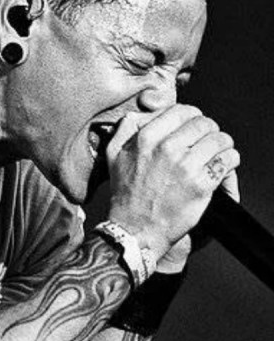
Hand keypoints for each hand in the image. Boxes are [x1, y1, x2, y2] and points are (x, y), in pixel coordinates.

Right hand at [105, 105, 239, 262]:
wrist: (134, 229)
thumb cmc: (126, 194)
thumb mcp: (113, 155)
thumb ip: (125, 128)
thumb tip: (142, 112)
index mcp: (146, 138)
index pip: (183, 111)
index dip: (191, 117)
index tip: (192, 127)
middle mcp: (166, 148)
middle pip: (204, 123)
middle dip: (208, 131)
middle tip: (205, 143)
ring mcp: (185, 166)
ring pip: (220, 140)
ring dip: (221, 146)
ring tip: (215, 154)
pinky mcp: (201, 184)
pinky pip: (227, 160)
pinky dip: (229, 162)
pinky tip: (221, 167)